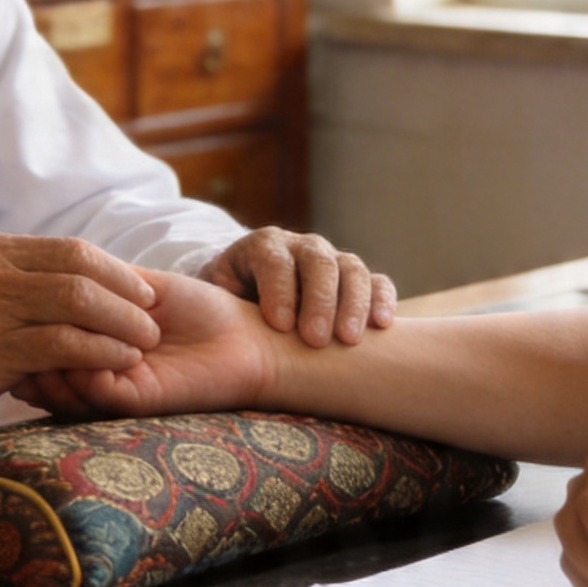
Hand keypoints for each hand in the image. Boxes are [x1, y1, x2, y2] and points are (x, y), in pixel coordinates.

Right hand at [0, 235, 159, 460]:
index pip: (70, 250)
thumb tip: (79, 284)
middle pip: (80, 272)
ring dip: (120, 326)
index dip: (116, 271)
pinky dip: (97, 353)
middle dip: (127, 296)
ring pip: (75, 305)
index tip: (143, 291)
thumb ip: (14, 281)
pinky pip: (59, 346)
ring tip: (143, 345)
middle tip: (154, 319)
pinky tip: (116, 364)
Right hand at [12, 270, 282, 419]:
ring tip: (46, 344)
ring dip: (49, 360)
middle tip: (20, 325)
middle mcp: (97, 361)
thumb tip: (48, 272)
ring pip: (60, 380)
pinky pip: (92, 388)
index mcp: (95, 333)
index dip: (32, 311)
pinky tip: (83, 355)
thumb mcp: (140, 284)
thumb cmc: (197, 305)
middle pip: (43, 358)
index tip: (21, 292)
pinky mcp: (130, 400)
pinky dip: (81, 370)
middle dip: (29, 342)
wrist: (243, 335)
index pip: (48, 324)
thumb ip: (98, 281)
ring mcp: (111, 383)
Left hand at [201, 227, 395, 346]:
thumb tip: (205, 319)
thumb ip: (212, 302)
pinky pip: (377, 281)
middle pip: (317, 261)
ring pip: (350, 268)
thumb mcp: (214, 296)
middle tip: (317, 339)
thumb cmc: (228, 302)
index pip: (274, 259)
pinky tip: (382, 326)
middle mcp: (301, 247)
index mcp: (263, 246)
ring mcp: (332, 260)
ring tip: (349, 339)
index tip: (280, 326)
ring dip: (353, 303)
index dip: (279, 289)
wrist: (252, 295)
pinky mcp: (354, 280)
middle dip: (319, 299)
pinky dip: (382, 299)